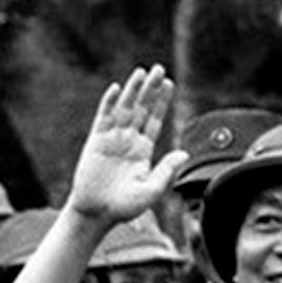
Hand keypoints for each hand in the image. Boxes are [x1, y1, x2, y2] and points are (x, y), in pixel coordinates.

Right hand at [67, 64, 187, 224]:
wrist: (97, 213)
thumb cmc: (125, 207)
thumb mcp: (151, 190)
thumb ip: (167, 171)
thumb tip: (185, 154)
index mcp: (143, 150)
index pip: (155, 120)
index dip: (162, 102)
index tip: (169, 83)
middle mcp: (128, 140)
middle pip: (141, 108)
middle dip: (150, 89)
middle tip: (159, 68)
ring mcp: (112, 138)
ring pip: (125, 108)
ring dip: (133, 90)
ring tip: (141, 72)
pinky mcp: (96, 141)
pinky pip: (104, 117)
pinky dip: (110, 102)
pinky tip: (118, 89)